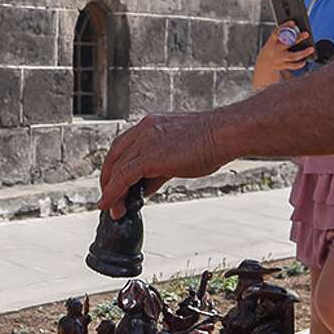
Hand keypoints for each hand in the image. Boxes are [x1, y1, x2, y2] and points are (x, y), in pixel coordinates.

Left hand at [97, 112, 228, 215]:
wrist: (225, 134)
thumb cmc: (210, 143)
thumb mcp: (178, 155)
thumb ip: (158, 169)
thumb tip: (144, 187)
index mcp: (150, 125)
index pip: (123, 147)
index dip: (115, 167)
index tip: (114, 184)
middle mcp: (144, 129)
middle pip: (115, 156)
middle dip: (108, 180)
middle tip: (109, 200)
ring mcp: (145, 140)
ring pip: (116, 168)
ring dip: (110, 191)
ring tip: (112, 208)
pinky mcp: (149, 156)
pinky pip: (123, 177)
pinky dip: (113, 193)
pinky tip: (111, 205)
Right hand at [252, 24, 312, 88]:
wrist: (264, 64)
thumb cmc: (272, 49)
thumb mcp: (272, 41)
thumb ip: (281, 36)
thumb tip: (295, 29)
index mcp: (271, 42)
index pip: (277, 32)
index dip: (285, 26)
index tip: (293, 22)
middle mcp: (275, 50)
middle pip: (288, 44)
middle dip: (298, 38)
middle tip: (306, 33)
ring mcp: (279, 59)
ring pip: (293, 56)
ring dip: (303, 52)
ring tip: (311, 49)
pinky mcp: (283, 65)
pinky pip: (293, 65)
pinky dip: (299, 64)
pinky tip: (305, 60)